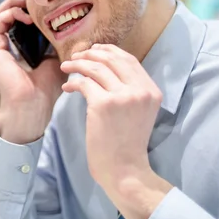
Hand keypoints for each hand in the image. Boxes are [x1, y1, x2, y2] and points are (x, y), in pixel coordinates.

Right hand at [0, 0, 65, 143]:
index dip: (32, 3)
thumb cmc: (47, 87)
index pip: (22, 15)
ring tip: (31, 3)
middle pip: (10, 9)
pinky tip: (27, 16)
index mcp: (22, 43)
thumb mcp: (59, 57)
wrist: (34, 105)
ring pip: (1, 11)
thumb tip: (76, 22)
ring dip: (16, 2)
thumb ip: (62, 40)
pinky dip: (11, 12)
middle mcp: (8, 42)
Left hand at [60, 44, 171, 218]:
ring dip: (78, 64)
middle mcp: (140, 90)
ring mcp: (123, 96)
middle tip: (77, 56)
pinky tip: (67, 87)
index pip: (130, 60)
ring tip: (66, 67)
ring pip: (96, 68)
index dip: (110, 51)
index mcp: (152, 91)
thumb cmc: (127, 144)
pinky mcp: (103, 104)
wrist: (124, 169)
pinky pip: (84, 83)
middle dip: (92, 54)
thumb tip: (105, 68)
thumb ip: (130, 90)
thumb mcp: (140, 112)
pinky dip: (73, 82)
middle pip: (113, 59)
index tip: (95, 49)